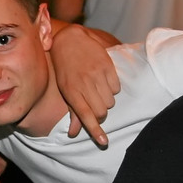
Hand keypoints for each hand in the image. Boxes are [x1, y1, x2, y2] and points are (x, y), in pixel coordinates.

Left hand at [49, 24, 119, 145]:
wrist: (69, 40)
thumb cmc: (65, 69)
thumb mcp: (65, 90)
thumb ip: (73, 112)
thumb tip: (73, 134)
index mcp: (71, 91)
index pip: (86, 116)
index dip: (96, 130)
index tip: (104, 142)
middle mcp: (84, 84)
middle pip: (101, 111)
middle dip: (100, 112)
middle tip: (94, 103)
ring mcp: (97, 74)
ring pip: (110, 101)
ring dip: (106, 100)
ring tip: (97, 88)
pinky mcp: (107, 66)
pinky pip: (117, 88)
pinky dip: (112, 88)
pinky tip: (103, 80)